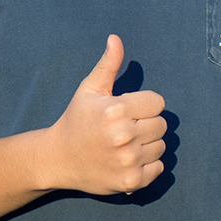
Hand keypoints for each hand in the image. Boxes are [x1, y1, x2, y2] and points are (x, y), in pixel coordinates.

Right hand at [42, 36, 167, 194]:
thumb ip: (108, 64)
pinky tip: (128, 160)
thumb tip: (115, 38)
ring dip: (148, 145)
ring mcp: (128, 161)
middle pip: (162, 125)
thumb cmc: (76, 120)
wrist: (58, 159)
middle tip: (126, 129)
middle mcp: (124, 136)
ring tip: (125, 145)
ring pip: (161, 146)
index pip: (158, 103)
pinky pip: (159, 168)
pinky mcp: (131, 182)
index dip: (144, 105)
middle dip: (146, 124)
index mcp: (116, 110)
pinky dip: (148, 165)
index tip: (128, 110)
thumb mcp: (89, 90)